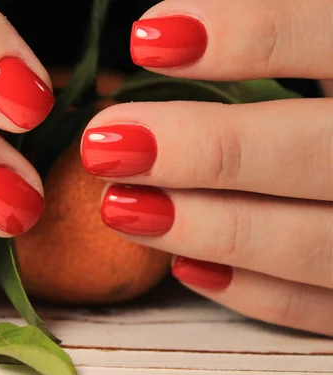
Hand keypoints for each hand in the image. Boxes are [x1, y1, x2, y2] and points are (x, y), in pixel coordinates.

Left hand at [80, 0, 332, 335]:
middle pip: (315, 152)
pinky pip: (321, 305)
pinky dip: (253, 293)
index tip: (147, 39)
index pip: (332, 32)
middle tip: (106, 145)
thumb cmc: (332, 99)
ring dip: (209, 229)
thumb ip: (280, 32)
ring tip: (120, 208)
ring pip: (312, 242)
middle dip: (206, 150)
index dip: (248, 31)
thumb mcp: (324, 44)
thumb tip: (168, 27)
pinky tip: (184, 268)